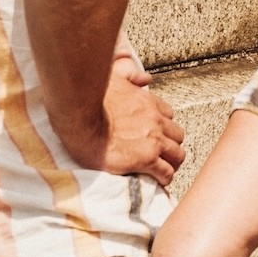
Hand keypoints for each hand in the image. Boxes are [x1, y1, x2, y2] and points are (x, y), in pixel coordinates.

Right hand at [58, 68, 184, 188]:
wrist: (80, 120)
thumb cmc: (90, 100)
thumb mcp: (113, 77)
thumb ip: (131, 76)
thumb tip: (145, 78)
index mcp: (147, 102)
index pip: (168, 115)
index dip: (163, 127)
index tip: (156, 135)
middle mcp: (155, 120)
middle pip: (177, 135)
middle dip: (171, 145)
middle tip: (162, 153)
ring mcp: (153, 140)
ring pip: (177, 154)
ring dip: (171, 162)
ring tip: (163, 169)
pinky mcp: (146, 159)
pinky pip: (166, 172)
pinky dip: (165, 178)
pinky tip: (159, 181)